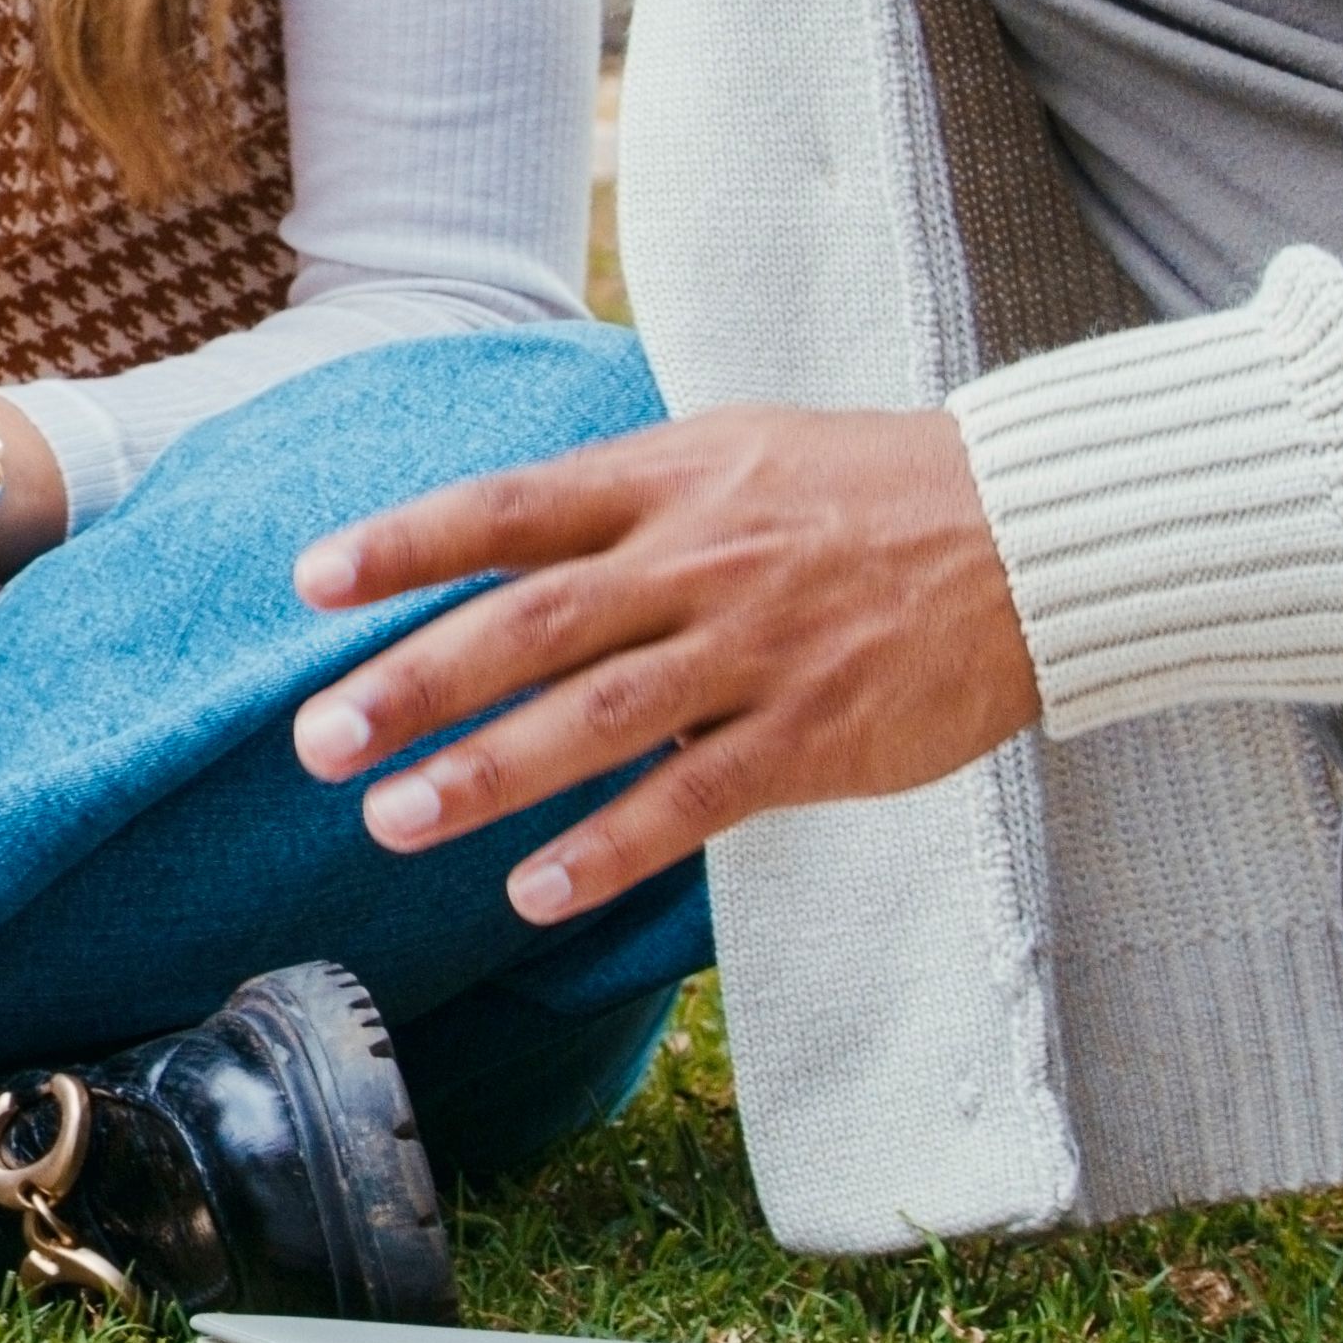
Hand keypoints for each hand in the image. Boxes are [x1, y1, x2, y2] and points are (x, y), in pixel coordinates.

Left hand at [288, 401, 1049, 923]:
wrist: (1033, 532)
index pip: (510, 509)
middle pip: (532, 621)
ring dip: (489, 773)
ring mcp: (756, 650)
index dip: (406, 543)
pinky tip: (535, 890)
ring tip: (392, 821)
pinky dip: (612, 847)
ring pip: (600, 717)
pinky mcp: (816, 733)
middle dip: (417, 681)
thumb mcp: (731, 452)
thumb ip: (620, 499)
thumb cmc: (862, 493)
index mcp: (666, 482)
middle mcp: (698, 561)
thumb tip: (496, 541)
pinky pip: (696, 797)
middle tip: (318, 740)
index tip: (310, 581)